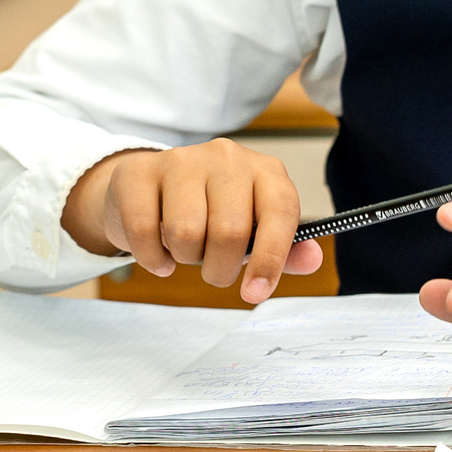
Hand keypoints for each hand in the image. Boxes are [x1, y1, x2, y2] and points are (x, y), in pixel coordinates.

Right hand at [60, 139, 323, 303]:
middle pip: (229, 231)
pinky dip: (151, 258)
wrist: (148, 187)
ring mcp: (181, 160)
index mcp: (265, 171)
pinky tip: (159, 254)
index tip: (255, 292)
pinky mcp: (139, 172)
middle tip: (212, 270)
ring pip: (185, 232)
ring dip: (184, 259)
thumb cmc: (210, 210)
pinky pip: (143, 231)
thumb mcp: (252, 227)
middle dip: (219, 269)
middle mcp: (227, 158)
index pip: (280, 211)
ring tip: (185, 250)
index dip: (271, 258)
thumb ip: (285, 248)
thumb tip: (312, 260)